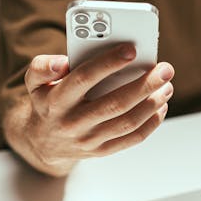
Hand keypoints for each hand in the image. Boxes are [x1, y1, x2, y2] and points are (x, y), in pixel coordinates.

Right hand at [6, 43, 173, 175]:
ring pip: (127, 122)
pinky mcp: (102, 150)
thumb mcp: (34, 82)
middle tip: (164, 69)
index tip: (132, 49)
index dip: (108, 63)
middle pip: (114, 103)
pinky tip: (161, 106)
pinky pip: (131, 139)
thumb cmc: (47, 101)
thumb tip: (62, 62)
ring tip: (166, 85)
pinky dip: (151, 123)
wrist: (42, 142)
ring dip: (152, 103)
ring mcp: (89, 139)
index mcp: (57, 100)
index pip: (84, 78)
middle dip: (144, 85)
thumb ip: (42, 66)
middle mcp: (73, 122)